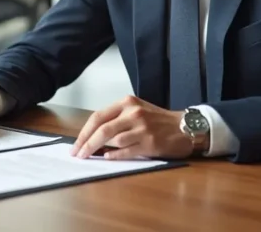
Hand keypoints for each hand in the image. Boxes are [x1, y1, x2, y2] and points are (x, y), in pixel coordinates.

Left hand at [70, 96, 193, 159]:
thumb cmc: (157, 120)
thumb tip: (92, 137)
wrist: (184, 127)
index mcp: (127, 102)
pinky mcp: (150, 143)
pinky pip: (126, 151)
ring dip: (101, 150)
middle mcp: (134, 113)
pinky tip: (108, 157)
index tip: (75, 144)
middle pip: (102, 130)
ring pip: (114, 141)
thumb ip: (116, 119)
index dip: (84, 132)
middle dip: (86, 144)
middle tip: (77, 154)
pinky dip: (114, 156)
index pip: (98, 116)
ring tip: (94, 155)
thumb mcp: (136, 111)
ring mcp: (142, 128)